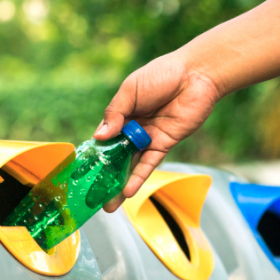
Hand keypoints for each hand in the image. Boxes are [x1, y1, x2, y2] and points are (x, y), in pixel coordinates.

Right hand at [95, 51, 221, 211]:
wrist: (196, 75)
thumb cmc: (162, 74)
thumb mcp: (130, 90)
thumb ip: (115, 113)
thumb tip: (99, 136)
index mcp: (122, 113)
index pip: (104, 137)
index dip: (94, 154)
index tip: (82, 172)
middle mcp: (133, 128)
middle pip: (115, 156)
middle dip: (105, 176)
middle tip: (93, 196)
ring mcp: (148, 138)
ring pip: (131, 165)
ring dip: (119, 184)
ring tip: (108, 204)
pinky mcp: (164, 144)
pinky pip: (150, 164)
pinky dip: (138, 177)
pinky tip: (127, 191)